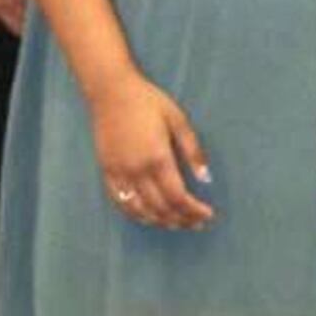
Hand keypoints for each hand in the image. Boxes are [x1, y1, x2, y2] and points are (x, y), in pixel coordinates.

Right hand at [90, 73, 215, 228]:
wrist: (111, 91)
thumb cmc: (148, 102)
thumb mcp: (178, 120)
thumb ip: (193, 151)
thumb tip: (206, 178)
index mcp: (158, 158)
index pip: (178, 197)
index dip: (194, 211)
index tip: (208, 215)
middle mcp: (137, 171)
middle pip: (162, 208)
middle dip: (182, 219)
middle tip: (197, 223)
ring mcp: (120, 174)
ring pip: (141, 211)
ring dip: (161, 222)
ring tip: (177, 223)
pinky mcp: (107, 173)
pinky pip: (121, 203)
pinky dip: (137, 215)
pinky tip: (149, 217)